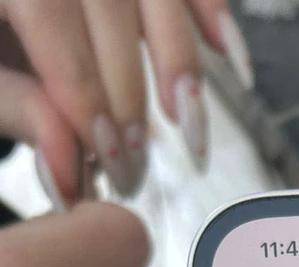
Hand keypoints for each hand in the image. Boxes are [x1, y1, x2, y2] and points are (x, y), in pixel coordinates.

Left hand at [0, 0, 253, 202]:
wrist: (0, 8)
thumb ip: (18, 110)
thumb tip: (66, 171)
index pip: (51, 19)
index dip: (85, 94)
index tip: (108, 158)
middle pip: (110, 5)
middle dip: (129, 95)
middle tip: (136, 165)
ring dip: (181, 62)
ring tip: (191, 129)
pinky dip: (213, 14)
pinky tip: (229, 59)